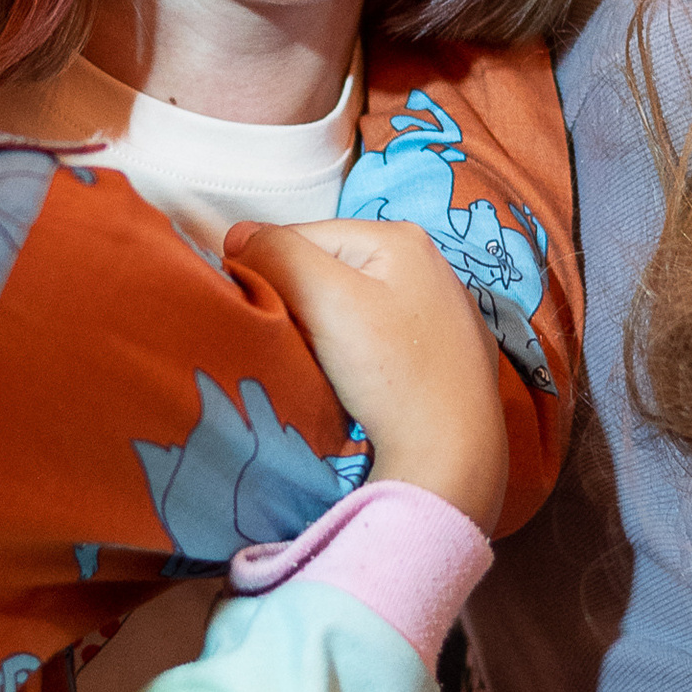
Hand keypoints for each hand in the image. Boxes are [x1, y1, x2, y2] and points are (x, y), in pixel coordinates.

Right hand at [226, 216, 507, 528]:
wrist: (453, 456)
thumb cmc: (393, 374)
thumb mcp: (326, 299)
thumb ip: (278, 254)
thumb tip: (238, 236)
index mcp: (399, 237)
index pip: (301, 238)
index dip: (270, 276)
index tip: (270, 322)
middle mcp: (428, 262)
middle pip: (329, 270)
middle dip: (303, 304)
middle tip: (302, 348)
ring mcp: (442, 309)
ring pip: (354, 304)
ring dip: (329, 331)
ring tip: (331, 369)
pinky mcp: (447, 352)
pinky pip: (383, 336)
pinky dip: (363, 353)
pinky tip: (365, 381)